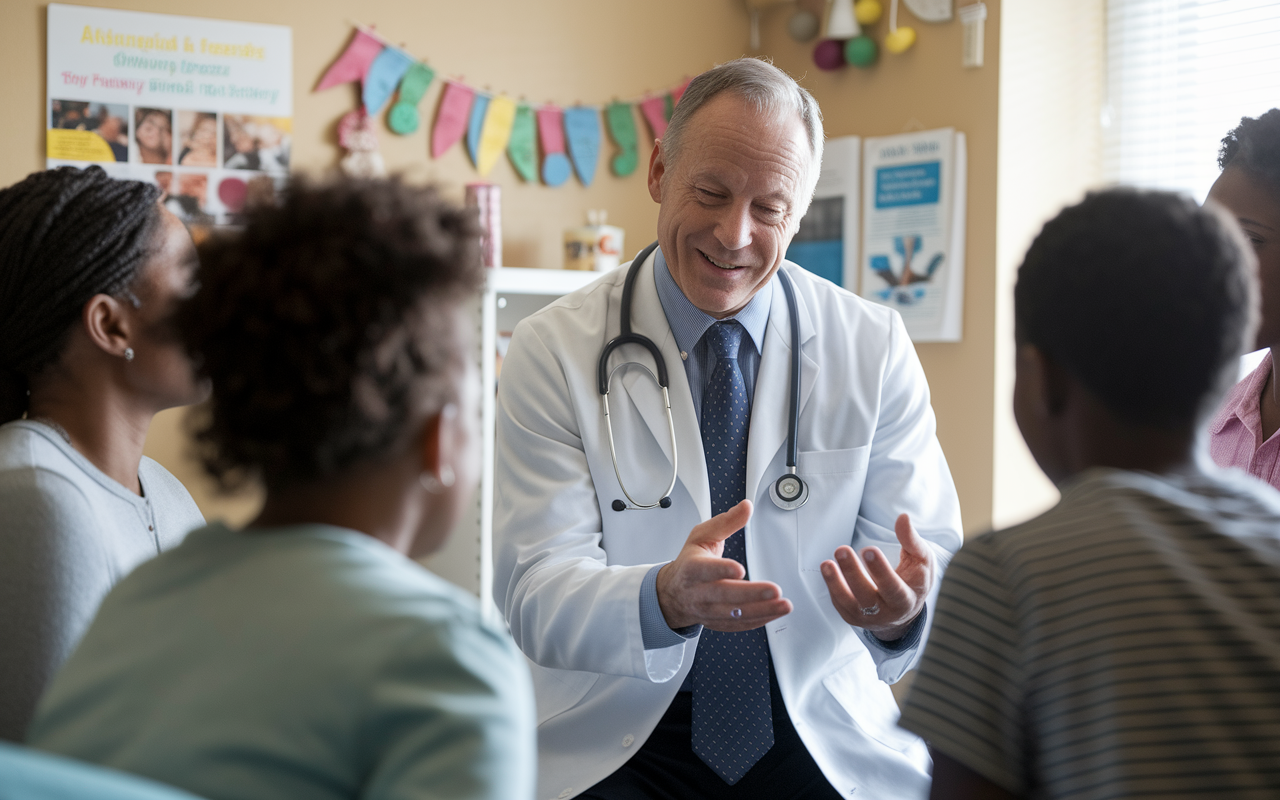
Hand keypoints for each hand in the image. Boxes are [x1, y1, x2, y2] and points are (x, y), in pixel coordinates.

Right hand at [655, 500, 792, 631]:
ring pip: (735, 614)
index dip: (721, 570)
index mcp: (692, 568)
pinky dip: (759, 620)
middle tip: (774, 590)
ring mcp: (708, 611)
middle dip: (751, 594)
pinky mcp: (719, 623)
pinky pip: (740, 625)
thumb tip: (746, 507)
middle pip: (724, 595)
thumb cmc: (689, 563)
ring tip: (783, 604)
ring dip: (762, 610)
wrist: (673, 594)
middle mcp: (699, 593)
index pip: (704, 570)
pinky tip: (775, 612)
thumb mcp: (701, 536)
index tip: (740, 569)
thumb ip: (726, 522)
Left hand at [821, 513, 935, 640]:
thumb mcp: (921, 560)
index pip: (893, 588)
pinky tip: (828, 569)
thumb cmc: (914, 580)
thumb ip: (911, 540)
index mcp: (906, 599)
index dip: (880, 570)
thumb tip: (903, 518)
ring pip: (849, 603)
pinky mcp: (853, 617)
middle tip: (842, 550)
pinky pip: (840, 604)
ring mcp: (868, 618)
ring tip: (827, 564)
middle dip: (853, 573)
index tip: (869, 549)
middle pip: (867, 597)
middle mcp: (887, 613)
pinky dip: (832, 587)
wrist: (905, 610)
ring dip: (835, 583)